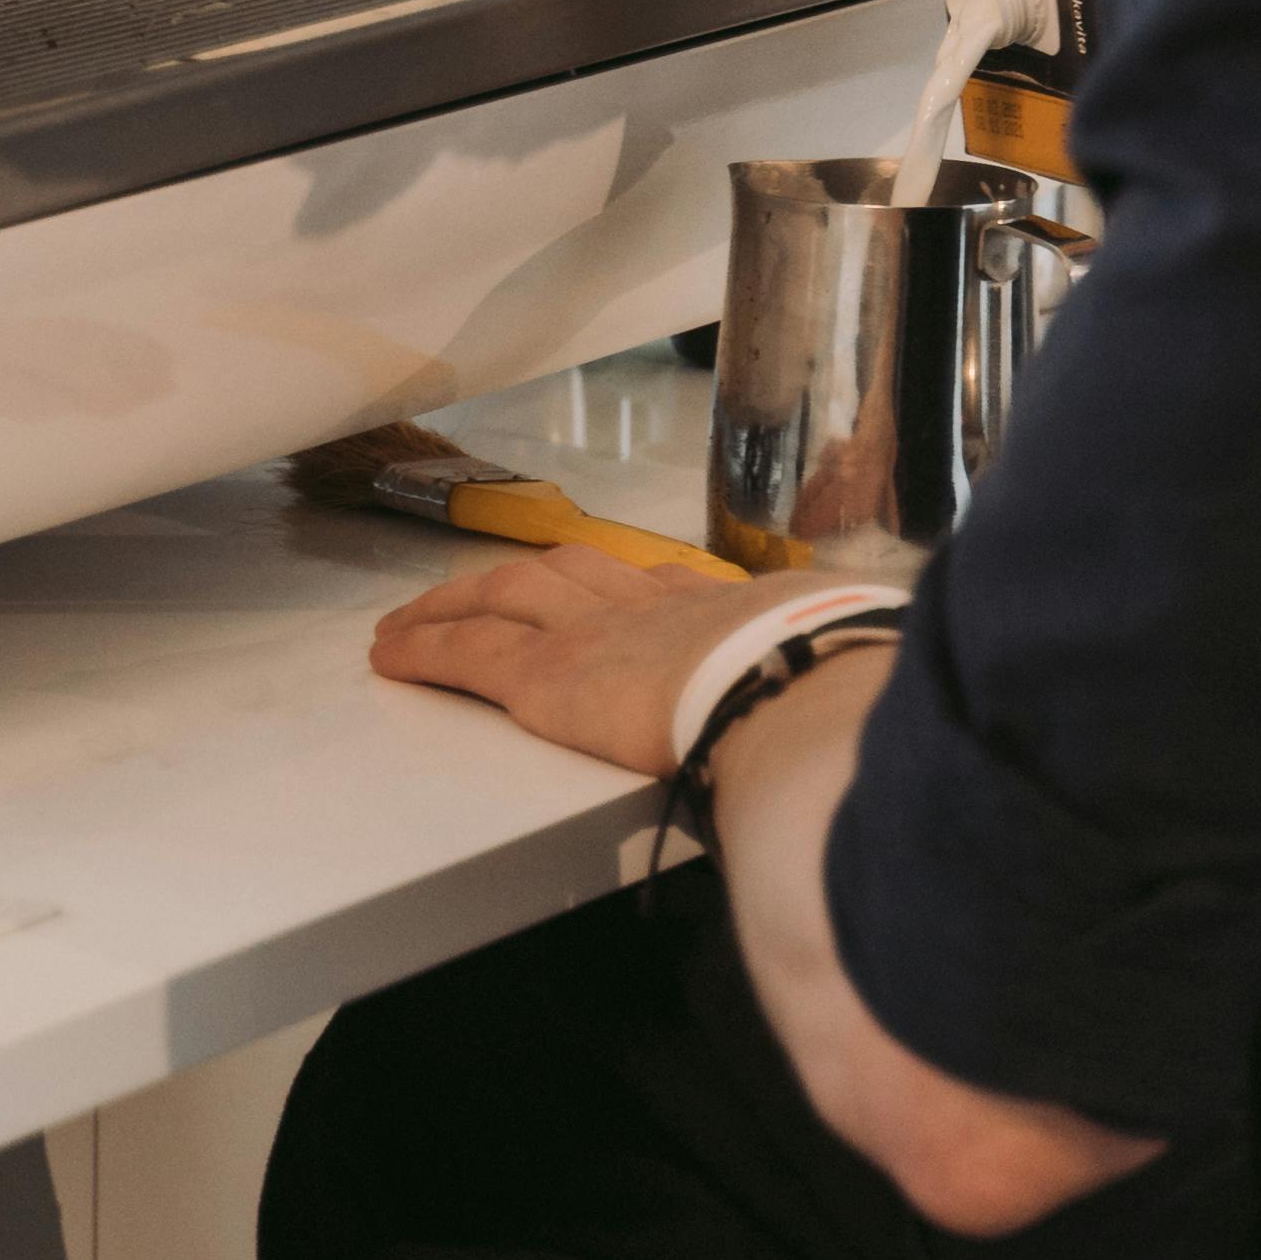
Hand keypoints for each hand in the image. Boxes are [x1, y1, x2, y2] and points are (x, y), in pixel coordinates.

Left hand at [369, 546, 858, 775]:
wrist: (786, 684)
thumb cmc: (823, 681)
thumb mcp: (840, 659)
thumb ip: (836, 672)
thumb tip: (868, 684)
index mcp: (719, 606)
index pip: (655, 584)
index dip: (618, 585)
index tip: (606, 593)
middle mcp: (647, 604)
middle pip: (562, 575)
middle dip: (514, 581)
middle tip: (475, 591)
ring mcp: (591, 632)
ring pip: (504, 598)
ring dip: (454, 603)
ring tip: (412, 621)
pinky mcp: (546, 678)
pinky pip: (470, 653)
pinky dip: (428, 648)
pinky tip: (392, 654)